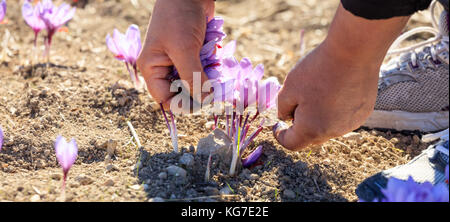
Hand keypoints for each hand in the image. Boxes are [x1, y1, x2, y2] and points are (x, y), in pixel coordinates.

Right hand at [137, 0, 214, 109]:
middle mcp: (164, 68)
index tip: (203, 104)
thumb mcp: (184, 49)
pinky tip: (218, 63)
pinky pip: (204, 71)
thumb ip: (192, 76)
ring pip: (195, 83)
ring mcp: (179, 62)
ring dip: (208, 81)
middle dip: (198, 92)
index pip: (165, 99)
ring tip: (217, 74)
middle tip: (215, 90)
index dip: (182, 105)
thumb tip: (203, 101)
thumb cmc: (179, 17)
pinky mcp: (193, 56)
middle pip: (181, 93)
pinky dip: (212, 70)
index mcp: (152, 69)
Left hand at [274, 3, 409, 150]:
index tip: (278, 124)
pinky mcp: (363, 112)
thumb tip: (285, 117)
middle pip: (310, 137)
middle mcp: (333, 132)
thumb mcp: (289, 88)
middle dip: (299, 126)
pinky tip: (335, 89)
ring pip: (327, 127)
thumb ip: (282, 108)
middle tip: (296, 103)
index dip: (280, 135)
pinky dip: (335, 110)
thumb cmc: (317, 70)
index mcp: (311, 130)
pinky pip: (343, 118)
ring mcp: (351, 123)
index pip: (291, 144)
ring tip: (317, 91)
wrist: (354, 51)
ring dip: (318, 118)